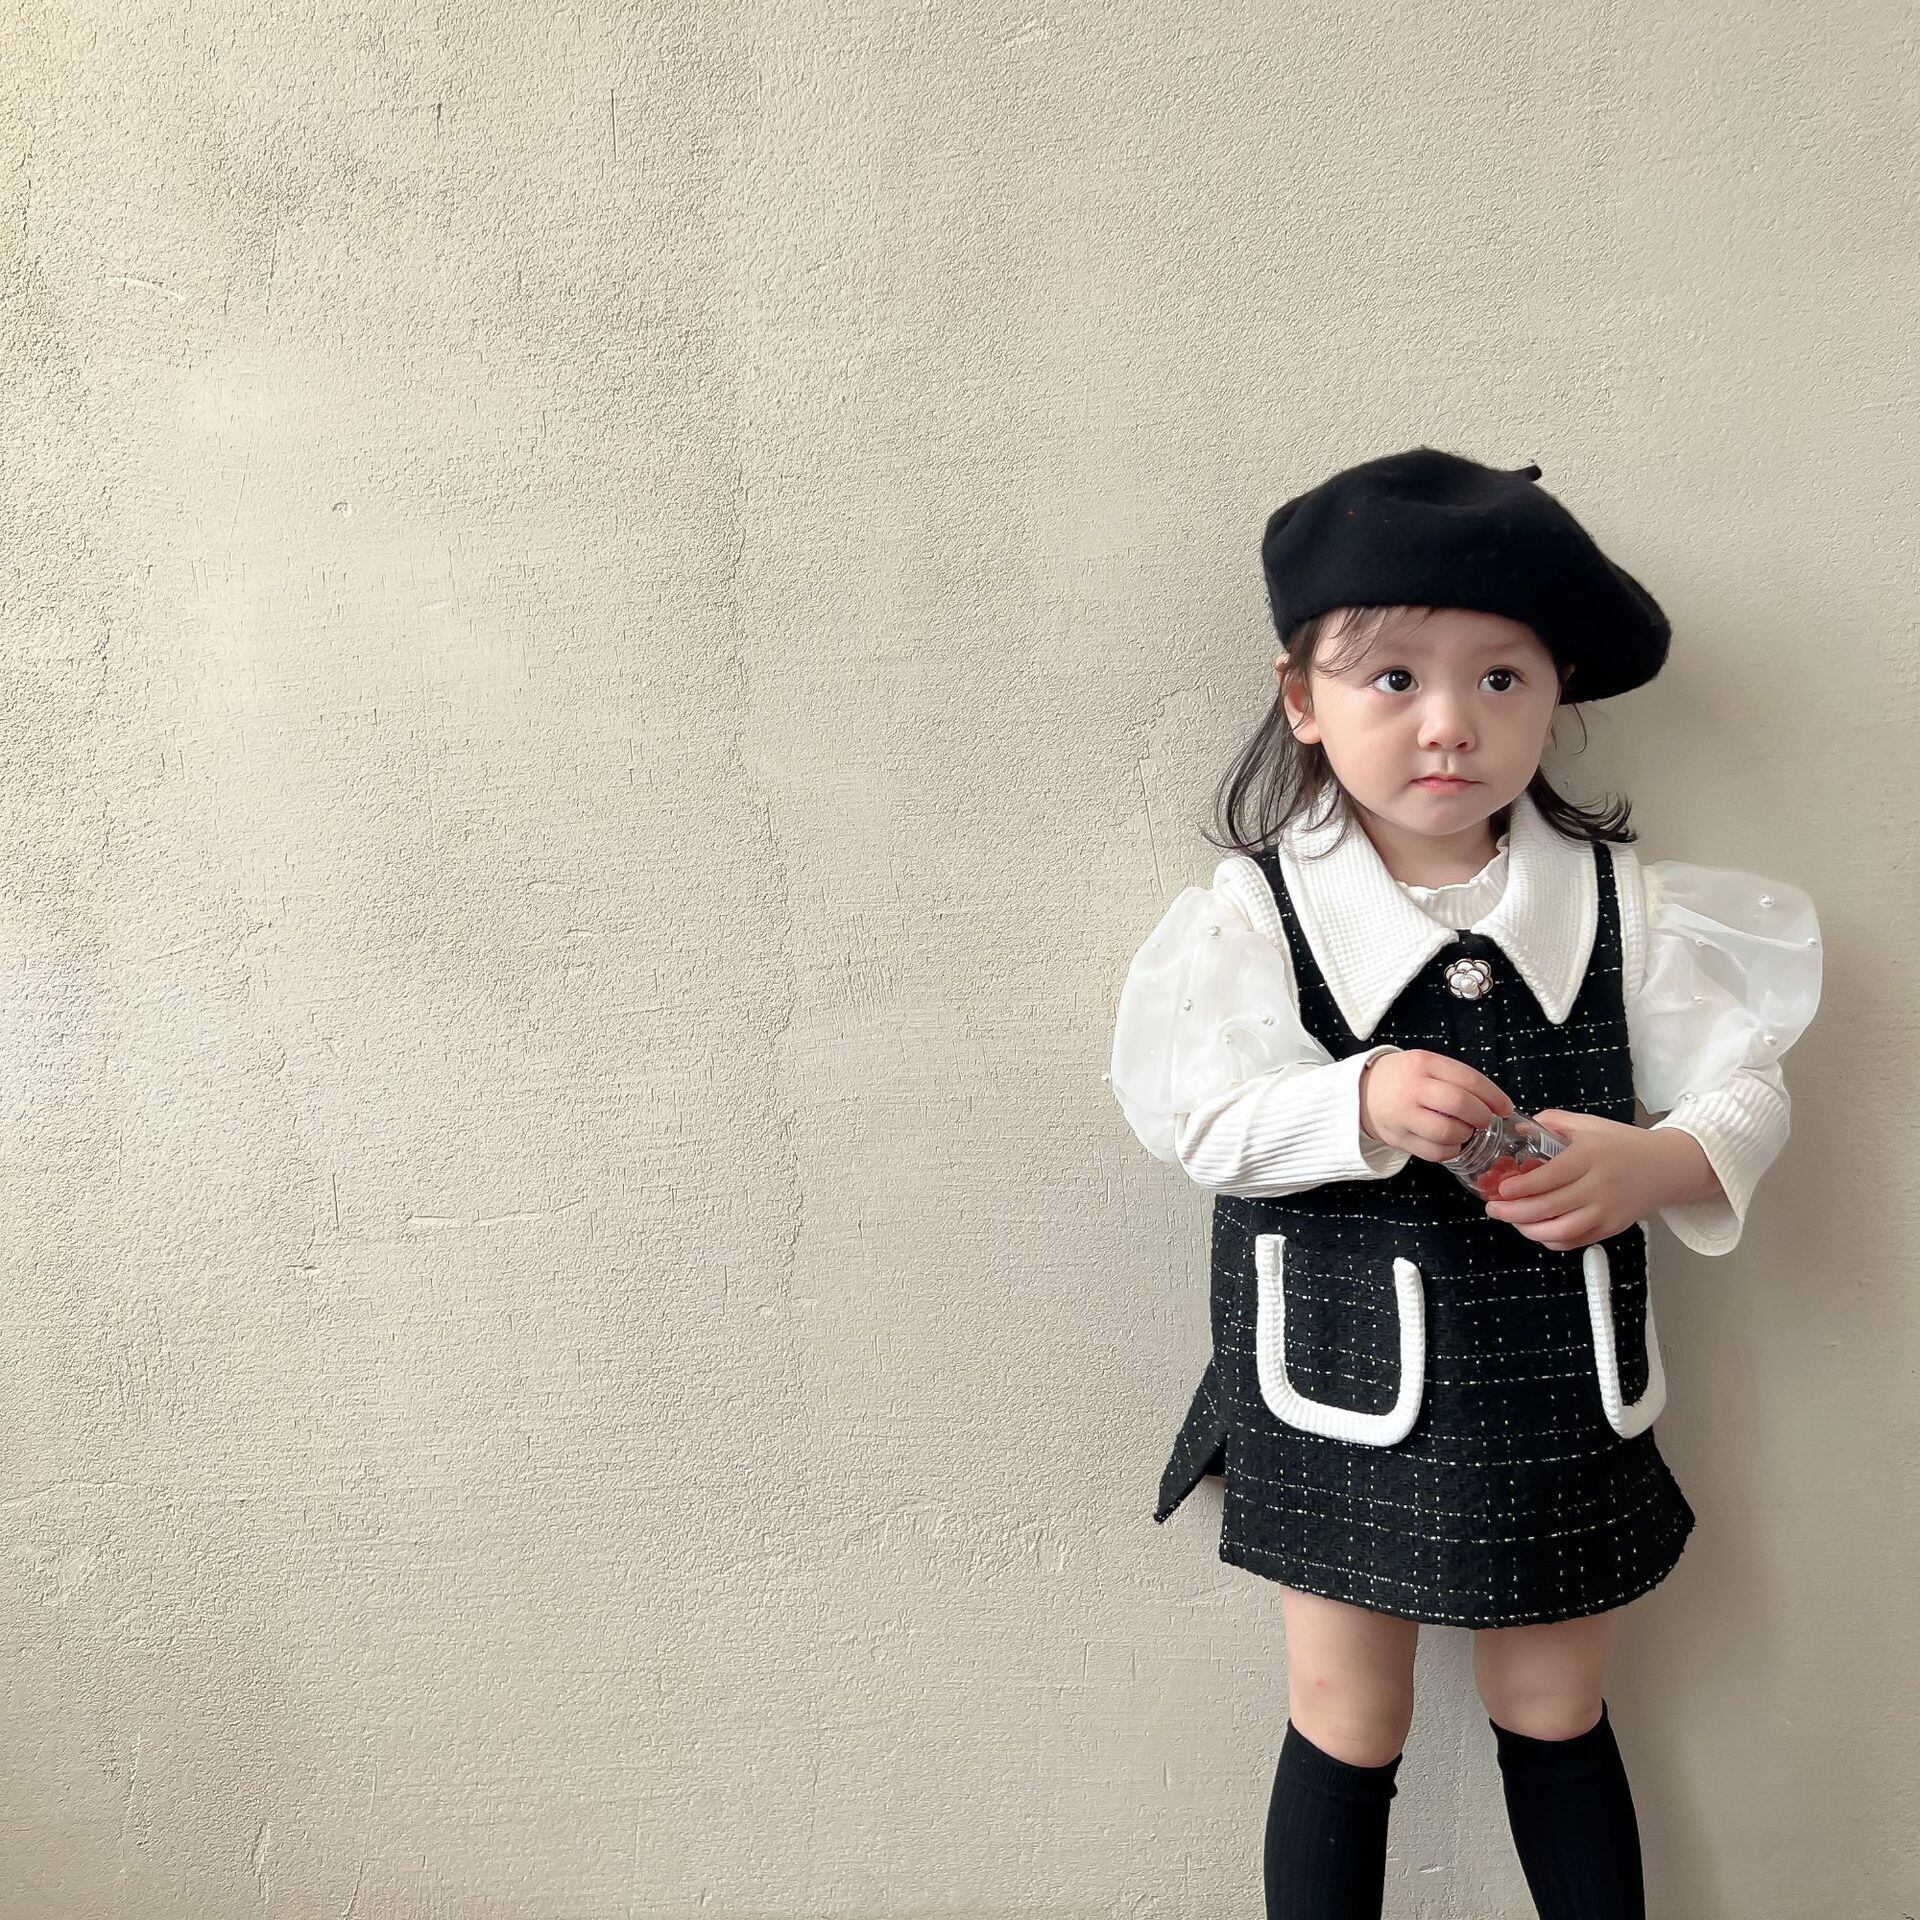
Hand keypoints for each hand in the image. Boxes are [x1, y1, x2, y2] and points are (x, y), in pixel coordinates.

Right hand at [1358, 1048, 1514, 1161]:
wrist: (1361, 1093)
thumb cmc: (1404, 1079)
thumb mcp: (1425, 1065)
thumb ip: (1455, 1079)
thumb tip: (1494, 1103)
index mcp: (1423, 1063)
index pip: (1468, 1079)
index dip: (1493, 1096)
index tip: (1506, 1108)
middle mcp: (1411, 1087)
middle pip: (1458, 1104)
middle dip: (1481, 1116)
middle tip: (1485, 1121)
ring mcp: (1402, 1114)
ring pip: (1446, 1131)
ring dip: (1464, 1135)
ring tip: (1464, 1131)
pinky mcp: (1397, 1138)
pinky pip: (1433, 1152)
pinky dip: (1449, 1151)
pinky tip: (1450, 1144)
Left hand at [1481, 1109, 1696, 1250]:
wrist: (1666, 1167)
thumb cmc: (1622, 1144)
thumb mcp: (1588, 1124)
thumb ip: (1552, 1122)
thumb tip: (1517, 1127)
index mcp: (1590, 1157)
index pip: (1550, 1176)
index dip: (1522, 1187)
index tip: (1500, 1189)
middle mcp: (1599, 1186)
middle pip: (1550, 1207)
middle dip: (1514, 1212)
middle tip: (1493, 1209)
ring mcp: (1607, 1211)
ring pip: (1561, 1230)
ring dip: (1529, 1230)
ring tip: (1511, 1220)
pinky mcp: (1611, 1228)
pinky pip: (1575, 1241)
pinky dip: (1551, 1240)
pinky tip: (1536, 1230)